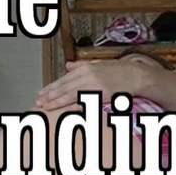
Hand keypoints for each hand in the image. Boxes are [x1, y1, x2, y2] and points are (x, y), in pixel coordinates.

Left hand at [35, 60, 156, 112]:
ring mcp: (95, 84)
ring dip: (57, 101)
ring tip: (45, 107)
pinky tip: (65, 110)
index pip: (64, 79)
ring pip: (71, 94)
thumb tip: (67, 65)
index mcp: (86, 68)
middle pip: (64, 87)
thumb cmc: (119, 71)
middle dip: (50, 95)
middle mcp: (88, 75)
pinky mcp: (102, 93)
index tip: (41, 93)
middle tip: (38, 102)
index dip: (51, 87)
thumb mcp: (98, 64)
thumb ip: (82, 65)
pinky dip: (74, 105)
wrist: (137, 75)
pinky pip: (85, 100)